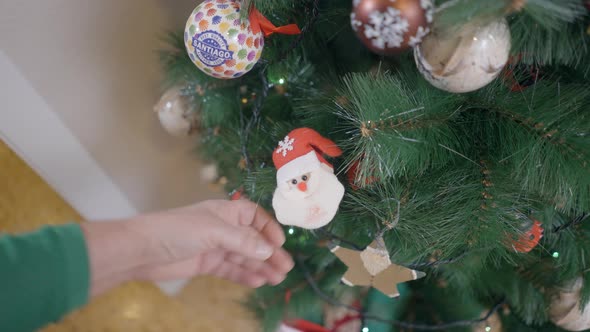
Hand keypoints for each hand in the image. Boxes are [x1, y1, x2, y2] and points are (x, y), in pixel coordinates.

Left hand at [82, 200, 293, 295]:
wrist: (142, 250)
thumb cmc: (177, 230)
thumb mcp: (214, 231)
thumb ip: (242, 241)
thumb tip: (269, 251)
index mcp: (224, 212)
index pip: (254, 216)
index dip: (268, 228)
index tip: (279, 244)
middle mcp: (222, 228)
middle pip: (252, 240)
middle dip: (269, 253)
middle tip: (286, 268)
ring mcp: (214, 247)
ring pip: (244, 257)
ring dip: (261, 266)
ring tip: (277, 279)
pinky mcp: (206, 264)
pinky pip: (231, 269)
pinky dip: (244, 275)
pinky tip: (258, 282)